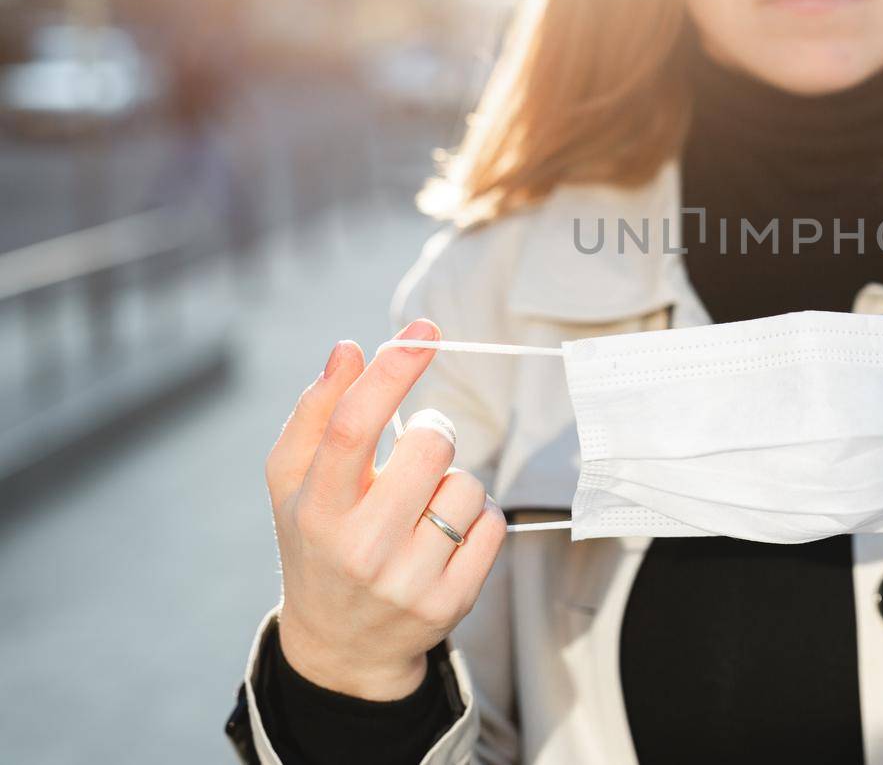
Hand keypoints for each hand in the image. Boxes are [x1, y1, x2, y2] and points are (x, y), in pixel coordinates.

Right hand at [265, 320, 506, 699]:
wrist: (340, 644)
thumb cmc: (317, 540)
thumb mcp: (292, 482)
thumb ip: (316, 412)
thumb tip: (349, 349)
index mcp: (316, 510)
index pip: (354, 427)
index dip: (392, 372)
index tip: (424, 333)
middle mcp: (360, 548)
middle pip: (430, 445)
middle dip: (432, 432)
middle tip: (415, 451)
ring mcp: (408, 580)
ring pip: (468, 484)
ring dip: (453, 482)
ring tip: (422, 508)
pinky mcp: (453, 602)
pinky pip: (493, 523)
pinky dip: (478, 516)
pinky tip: (446, 535)